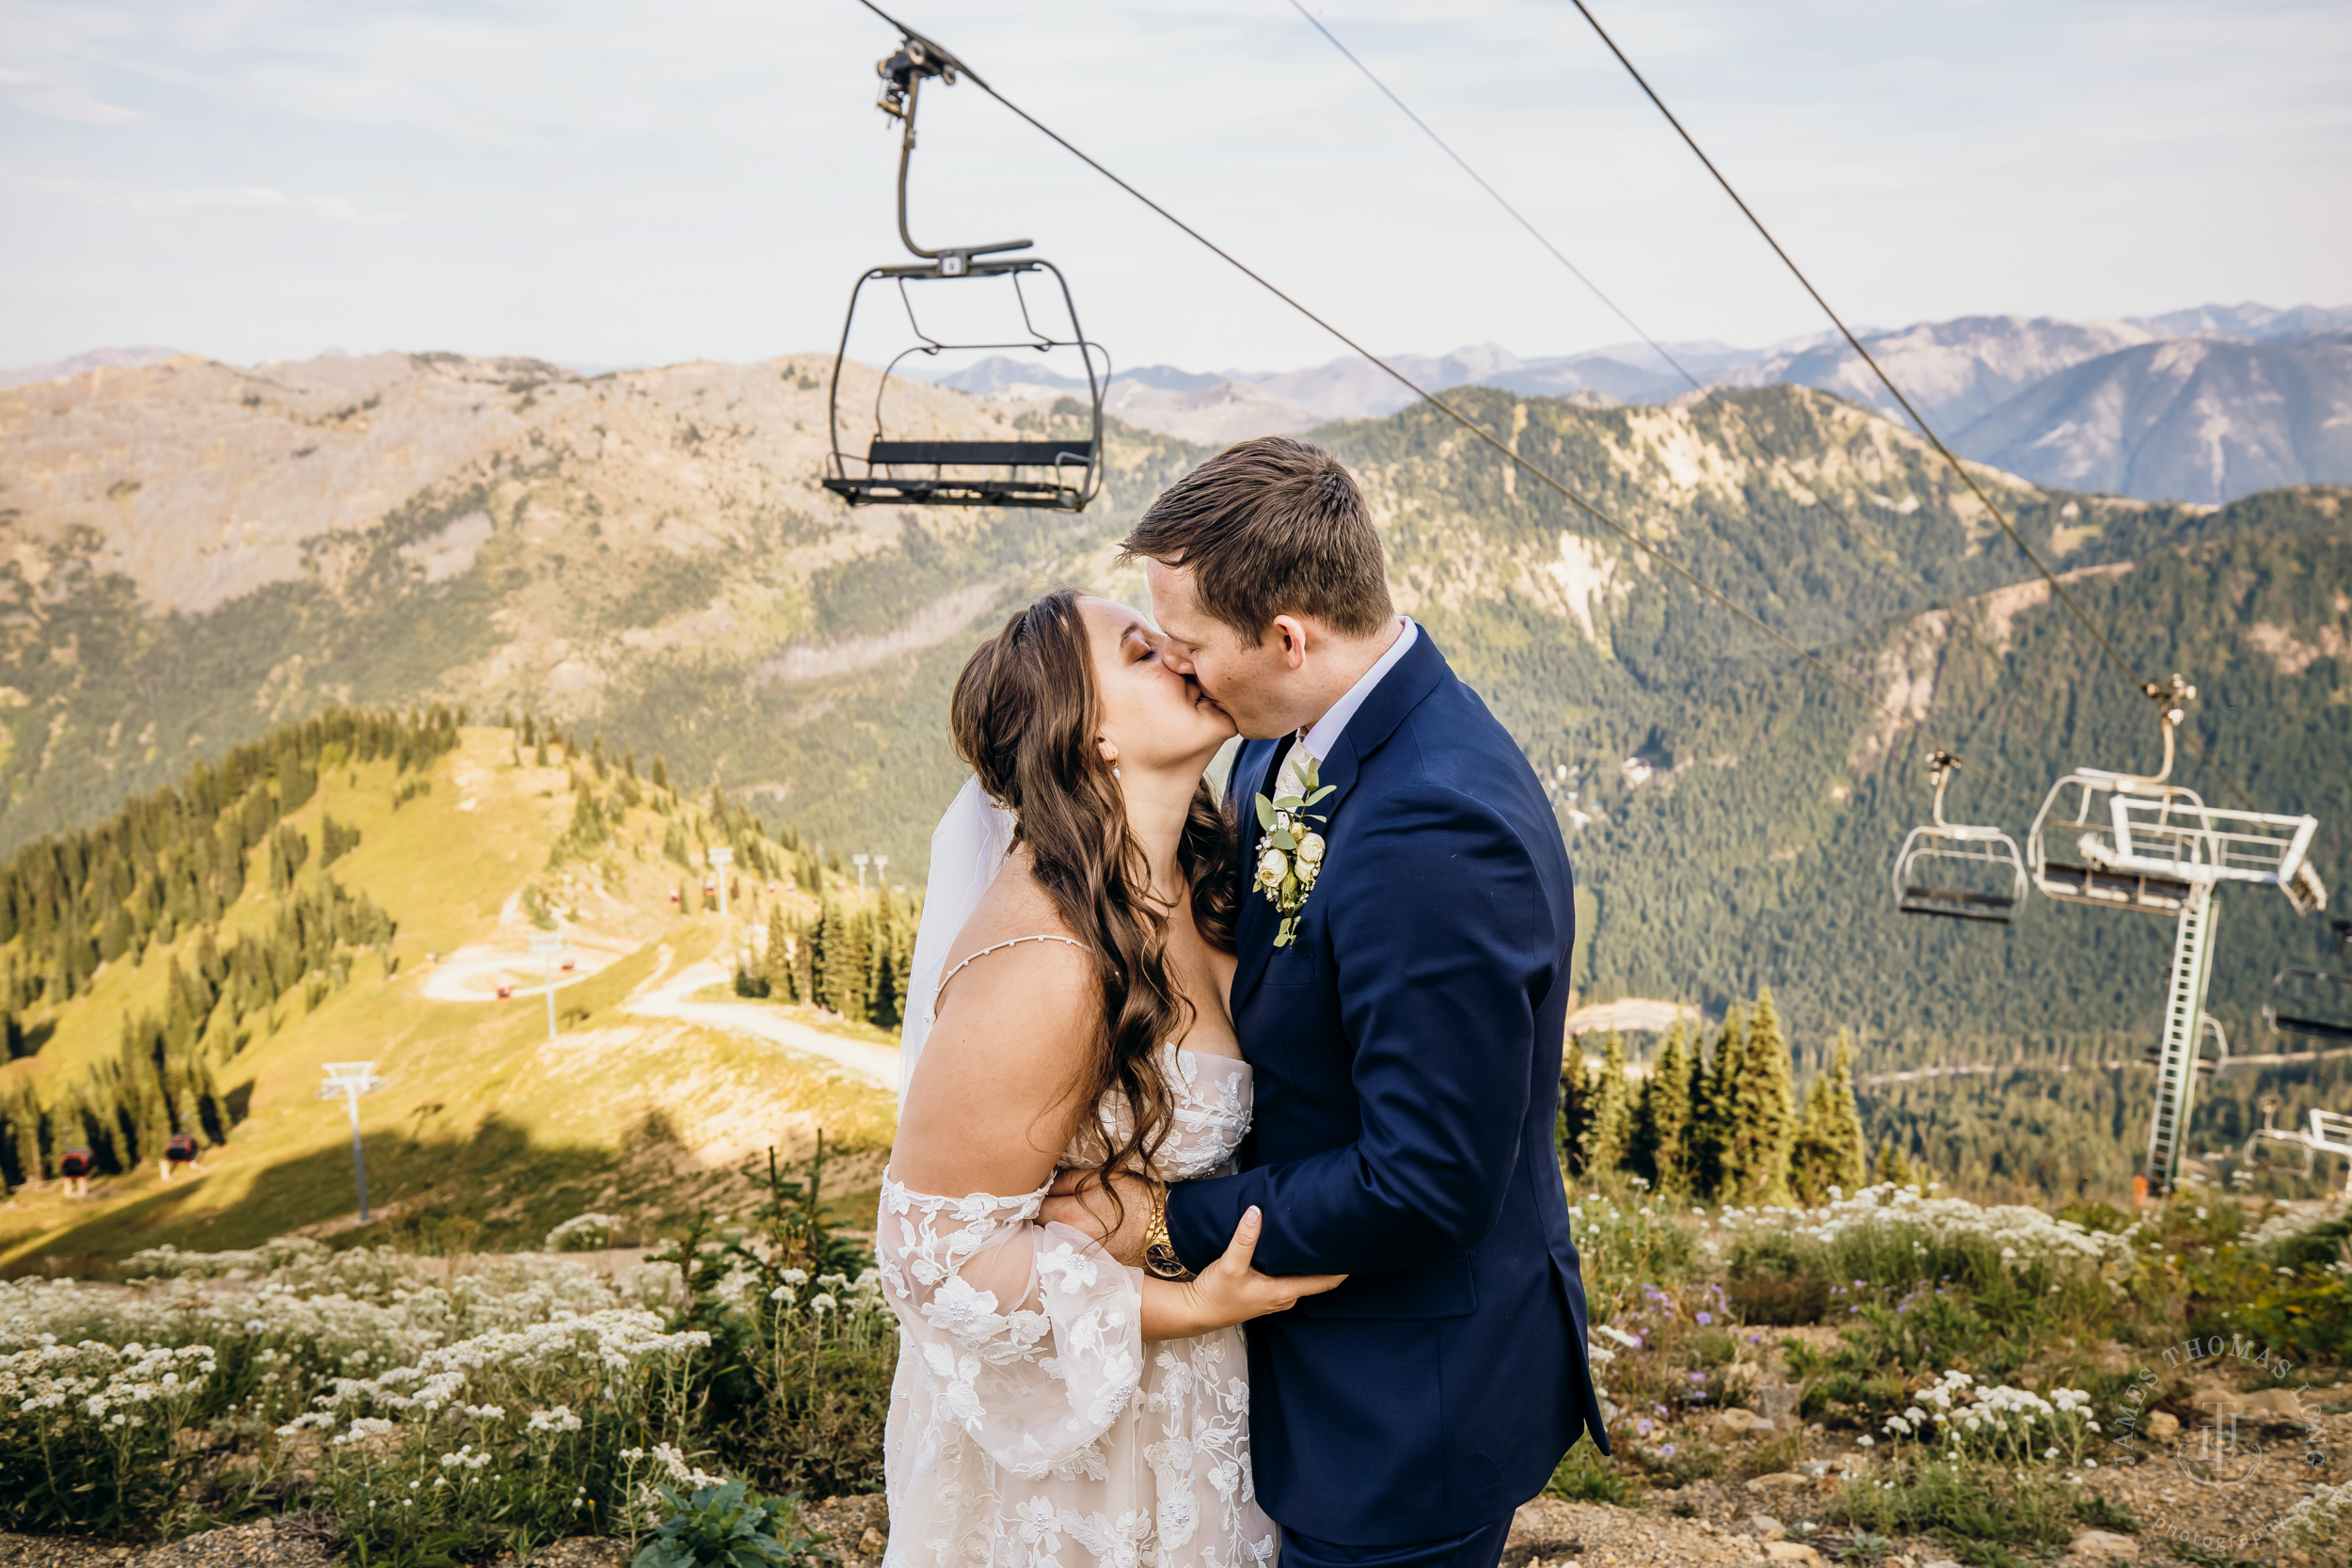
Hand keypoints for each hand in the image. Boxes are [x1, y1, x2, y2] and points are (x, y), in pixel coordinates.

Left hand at [1039, 1167, 1152, 1266]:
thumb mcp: (1103, 1178)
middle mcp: (1070, 1243)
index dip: (1039, 1200)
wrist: (1169, 1230)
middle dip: (1044, 1220)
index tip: (1047, 1195)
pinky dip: (1071, 1251)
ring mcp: (1079, 1262)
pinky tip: (1084, 1241)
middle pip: (1041, 1232)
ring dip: (1055, 1236)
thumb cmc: (1139, 1200)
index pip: (1035, 1210)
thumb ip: (1068, 1180)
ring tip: (1071, 1225)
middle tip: (1056, 1208)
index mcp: (1070, 1216)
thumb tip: (1048, 1186)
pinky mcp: (1091, 1271)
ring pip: (1054, 1247)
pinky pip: (1070, 1261)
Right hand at [1156, 1205, 1345, 1338]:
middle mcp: (1284, 1298)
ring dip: (1309, 1264)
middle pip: (1316, 1280)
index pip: (1324, 1282)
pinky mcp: (1264, 1295)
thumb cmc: (1215, 1293)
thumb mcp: (1230, 1264)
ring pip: (1301, 1280)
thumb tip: (1257, 1211)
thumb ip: (1244, 1239)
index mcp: (1283, 1292)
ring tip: (1318, 1241)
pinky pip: (1289, 1280)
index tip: (1356, 1251)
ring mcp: (1275, 1298)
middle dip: (1327, 1261)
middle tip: (1338, 1237)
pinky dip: (1294, 1267)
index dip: (1342, 1269)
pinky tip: (1290, 1252)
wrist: (1196, 1312)